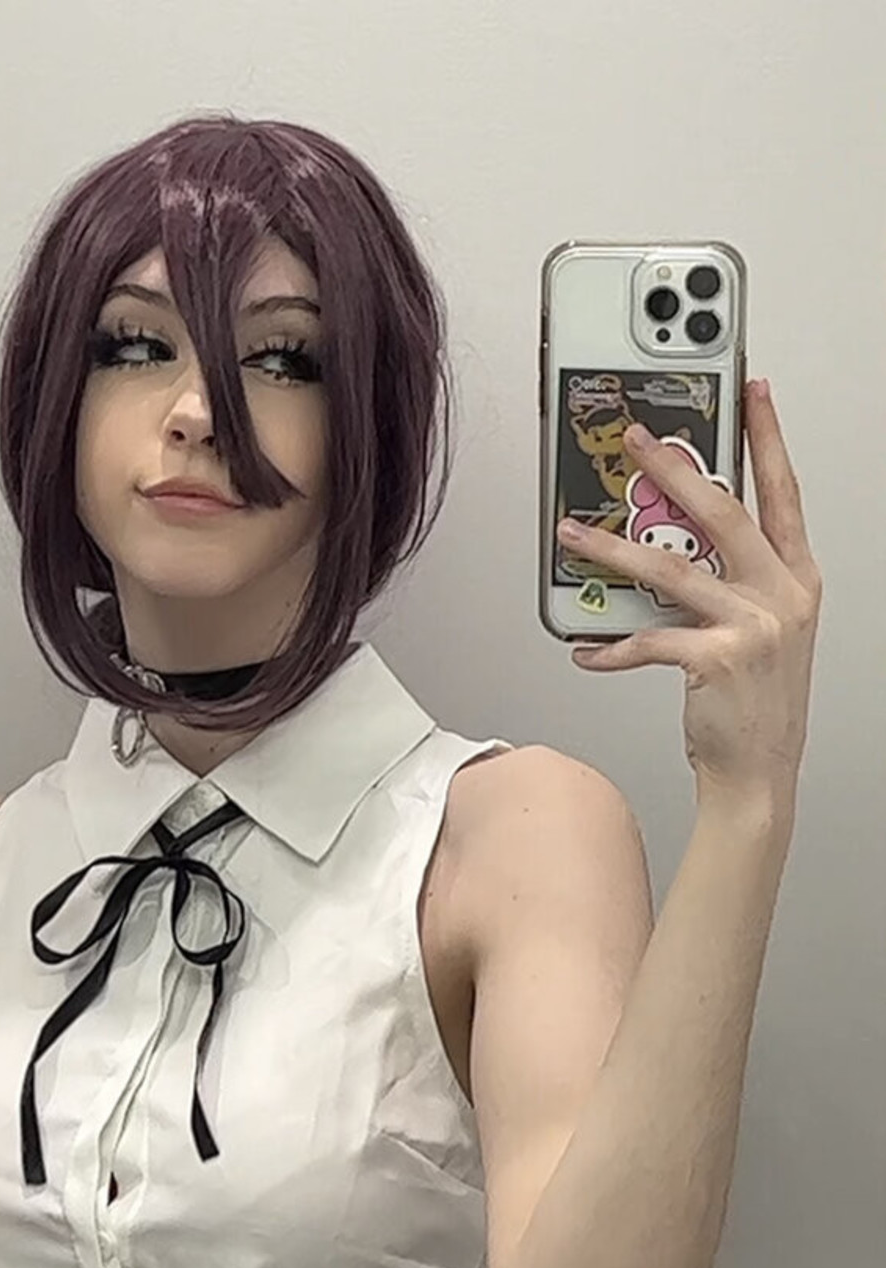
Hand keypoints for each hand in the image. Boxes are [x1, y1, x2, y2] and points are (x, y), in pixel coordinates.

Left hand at [560, 380, 822, 807]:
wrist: (759, 772)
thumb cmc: (753, 701)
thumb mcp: (760, 629)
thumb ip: (731, 580)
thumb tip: (669, 541)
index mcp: (797, 578)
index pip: (782, 491)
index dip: (767, 438)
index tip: (751, 391)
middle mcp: (782, 595)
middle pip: (723, 511)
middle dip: (676, 467)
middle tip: (636, 438)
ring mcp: (753, 627)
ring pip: (671, 570)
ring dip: (613, 549)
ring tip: (573, 532)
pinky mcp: (718, 660)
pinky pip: (649, 640)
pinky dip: (612, 645)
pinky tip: (585, 648)